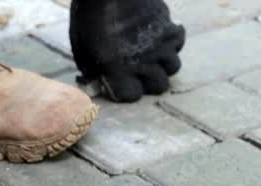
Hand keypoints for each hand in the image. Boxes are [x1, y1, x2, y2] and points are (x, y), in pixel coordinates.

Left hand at [69, 0, 184, 102]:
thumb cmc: (89, 14)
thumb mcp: (81, 46)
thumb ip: (92, 68)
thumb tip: (99, 82)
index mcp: (118, 70)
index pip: (132, 95)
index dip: (127, 89)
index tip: (122, 81)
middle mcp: (143, 62)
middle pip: (160, 86)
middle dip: (150, 80)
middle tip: (142, 70)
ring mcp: (160, 46)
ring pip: (173, 66)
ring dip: (164, 62)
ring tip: (154, 53)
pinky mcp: (169, 27)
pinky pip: (179, 40)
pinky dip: (172, 40)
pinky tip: (161, 35)